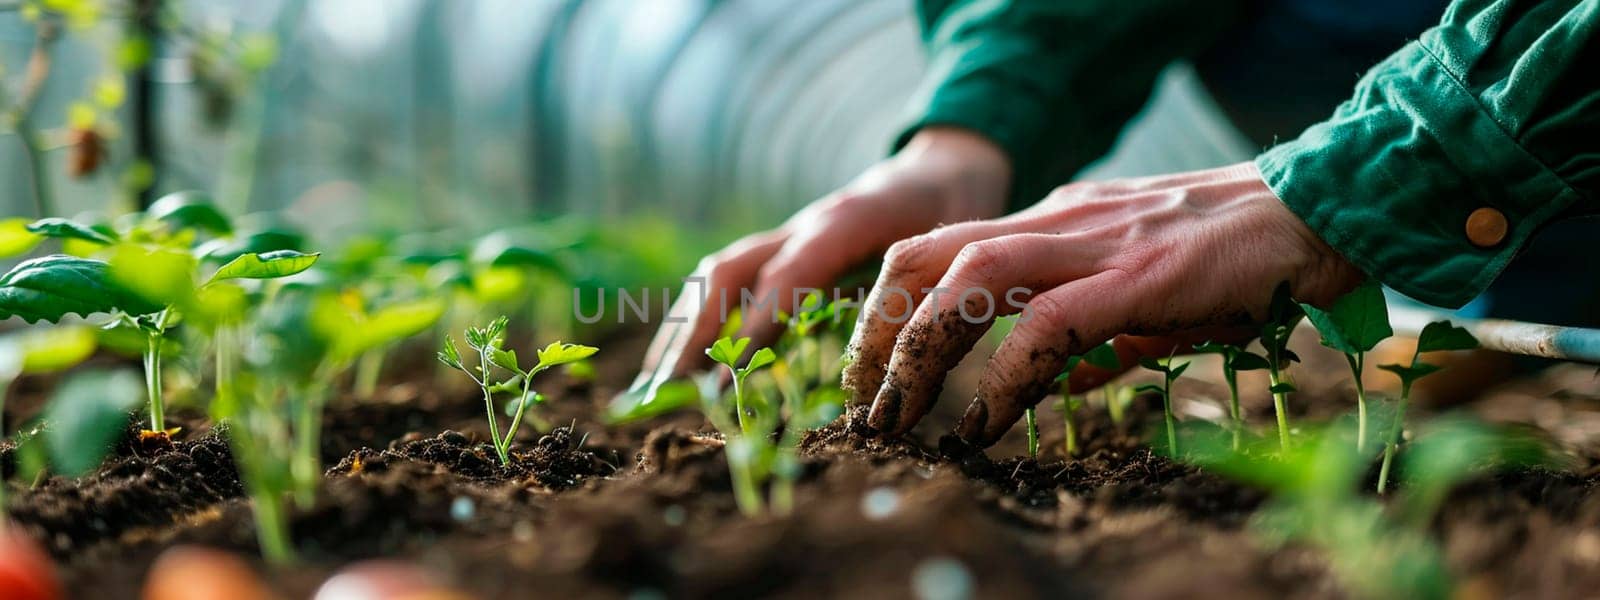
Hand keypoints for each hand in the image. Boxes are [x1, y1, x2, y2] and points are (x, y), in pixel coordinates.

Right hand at [632, 127, 1011, 392]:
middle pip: (729, 272)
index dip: (756, 324)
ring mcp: (786, 237)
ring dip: (683, 329)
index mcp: (844, 221)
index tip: (727, 378)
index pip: (787, 272)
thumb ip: (916, 295)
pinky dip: (700, 321)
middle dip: (694, 332)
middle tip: (668, 389)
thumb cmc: (949, 213)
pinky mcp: (784, 252)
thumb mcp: (947, 249)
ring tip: (655, 383)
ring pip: (718, 276)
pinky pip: (729, 283)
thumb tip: (889, 371)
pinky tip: (682, 363)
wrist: (943, 167)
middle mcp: (802, 227)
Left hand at [840, 162, 1362, 446]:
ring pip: (966, 278)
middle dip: (876, 330)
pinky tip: (988, 423)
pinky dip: (1007, 377)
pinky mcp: (1137, 276)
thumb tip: (1058, 383)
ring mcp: (1092, 242)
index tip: (872, 371)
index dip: (887, 307)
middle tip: (864, 402)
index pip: (937, 248)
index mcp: (1051, 221)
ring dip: (918, 351)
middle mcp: (1055, 220)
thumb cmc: (1237, 257)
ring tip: (900, 416)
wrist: (1321, 211)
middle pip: (924, 255)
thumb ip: (1094, 335)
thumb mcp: (1145, 293)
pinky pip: (1048, 323)